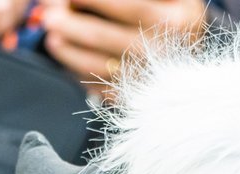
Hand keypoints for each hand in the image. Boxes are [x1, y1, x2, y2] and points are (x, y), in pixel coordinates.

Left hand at [40, 0, 206, 96]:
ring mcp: (149, 80)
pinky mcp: (134, 98)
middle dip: (71, 25)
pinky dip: (76, 71)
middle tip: (48, 16)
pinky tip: (67, 56)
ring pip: (97, 66)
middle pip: (106, 38)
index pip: (128, 6)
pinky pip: (97, 86)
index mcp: (178, 21)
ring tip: (52, 39)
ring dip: (68, 52)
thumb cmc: (171, 14)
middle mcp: (166, 53)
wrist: (191, 53)